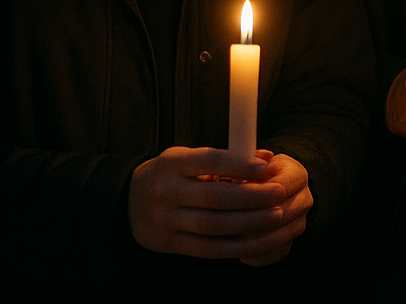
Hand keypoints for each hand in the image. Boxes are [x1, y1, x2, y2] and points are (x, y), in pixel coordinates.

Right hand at [129, 147, 311, 263]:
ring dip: (248, 223)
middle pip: (213, 197)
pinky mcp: (169, 244)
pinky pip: (206, 249)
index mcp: (173, 163)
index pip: (209, 160)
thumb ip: (225, 157)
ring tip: (275, 216)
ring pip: (212, 226)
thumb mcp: (188, 157)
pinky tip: (256, 241)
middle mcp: (166, 191)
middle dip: (250, 197)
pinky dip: (234, 246)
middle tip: (278, 193)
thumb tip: (266, 156)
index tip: (266, 167)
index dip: (239, 164)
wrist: (126, 203)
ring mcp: (165, 221)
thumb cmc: (169, 174)